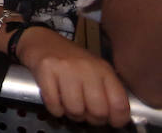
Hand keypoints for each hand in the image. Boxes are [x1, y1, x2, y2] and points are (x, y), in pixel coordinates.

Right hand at [15, 26, 130, 126]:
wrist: (42, 40)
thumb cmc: (70, 60)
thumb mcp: (94, 70)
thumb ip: (106, 91)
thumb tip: (115, 118)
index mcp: (103, 69)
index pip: (119, 103)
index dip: (117, 119)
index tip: (111, 121)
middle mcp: (87, 68)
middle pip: (98, 111)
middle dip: (92, 118)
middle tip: (86, 113)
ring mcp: (66, 68)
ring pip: (75, 110)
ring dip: (71, 114)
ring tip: (69, 104)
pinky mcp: (46, 69)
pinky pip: (54, 105)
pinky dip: (55, 109)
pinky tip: (56, 100)